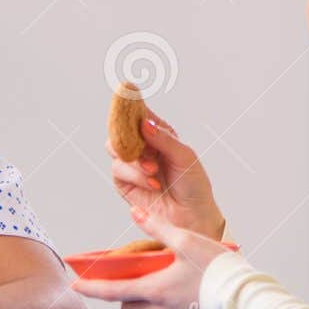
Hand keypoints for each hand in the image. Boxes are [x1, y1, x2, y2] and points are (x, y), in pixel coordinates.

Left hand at [69, 209, 233, 308]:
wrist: (249, 302)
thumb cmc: (218, 270)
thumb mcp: (187, 241)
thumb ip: (158, 228)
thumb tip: (136, 213)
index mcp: (155, 290)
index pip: (112, 292)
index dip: (90, 289)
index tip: (73, 286)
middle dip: (121, 297)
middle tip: (124, 281)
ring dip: (144, 302)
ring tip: (157, 283)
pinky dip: (166, 308)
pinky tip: (180, 294)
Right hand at [108, 109, 224, 239]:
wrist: (192, 216)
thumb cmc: (193, 185)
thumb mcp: (185, 156)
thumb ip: (163, 139)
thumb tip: (144, 123)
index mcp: (158, 134)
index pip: (139, 114)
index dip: (131, 104)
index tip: (127, 92)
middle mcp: (142, 147)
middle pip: (119, 129)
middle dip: (125, 132)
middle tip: (137, 138)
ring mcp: (132, 165)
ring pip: (115, 149)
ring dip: (134, 159)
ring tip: (153, 170)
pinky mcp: (125, 183)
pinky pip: (119, 170)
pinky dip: (134, 174)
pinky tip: (152, 183)